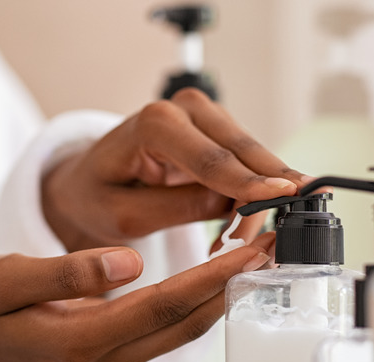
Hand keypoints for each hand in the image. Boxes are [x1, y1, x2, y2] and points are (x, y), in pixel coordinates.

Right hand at [0, 233, 274, 361]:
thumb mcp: (1, 280)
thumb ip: (63, 273)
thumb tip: (127, 261)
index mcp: (82, 340)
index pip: (163, 306)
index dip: (211, 277)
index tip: (252, 248)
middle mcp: (107, 359)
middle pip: (186, 322)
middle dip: (234, 283)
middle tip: (274, 244)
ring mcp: (114, 361)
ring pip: (184, 328)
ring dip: (224, 292)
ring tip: (257, 253)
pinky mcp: (115, 352)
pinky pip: (169, 326)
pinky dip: (199, 299)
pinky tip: (217, 273)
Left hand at [42, 88, 309, 251]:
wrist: (88, 183)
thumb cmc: (98, 197)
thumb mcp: (126, 215)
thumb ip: (178, 208)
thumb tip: (232, 205)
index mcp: (154, 123)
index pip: (211, 158)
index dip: (249, 182)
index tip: (285, 196)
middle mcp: (185, 108)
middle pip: (243, 153)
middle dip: (266, 193)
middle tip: (279, 237)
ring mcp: (206, 117)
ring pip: (253, 160)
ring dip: (257, 201)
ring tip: (234, 242)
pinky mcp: (218, 134)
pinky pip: (248, 165)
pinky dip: (250, 196)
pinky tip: (236, 226)